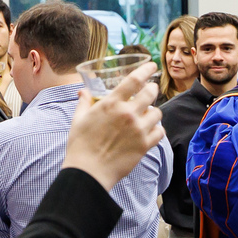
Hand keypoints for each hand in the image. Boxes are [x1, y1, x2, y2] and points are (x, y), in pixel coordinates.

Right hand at [61, 67, 166, 186]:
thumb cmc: (80, 145)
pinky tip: (151, 130)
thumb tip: (83, 92)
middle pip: (151, 93)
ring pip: (158, 113)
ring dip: (154, 112)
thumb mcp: (78, 119)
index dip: (146, 70)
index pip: (134, 79)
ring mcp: (138, 129)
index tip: (152, 66)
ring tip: (148, 114)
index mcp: (111, 103)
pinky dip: (157, 130)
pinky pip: (160, 132)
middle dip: (153, 89)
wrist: (88, 172)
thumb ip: (84, 103)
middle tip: (151, 90)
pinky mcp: (144, 145)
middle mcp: (128, 113)